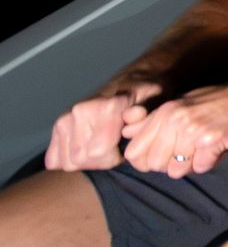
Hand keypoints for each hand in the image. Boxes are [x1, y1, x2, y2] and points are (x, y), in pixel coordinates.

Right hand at [44, 79, 163, 170]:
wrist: (130, 83)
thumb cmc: (145, 96)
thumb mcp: (155, 99)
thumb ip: (147, 109)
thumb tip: (134, 115)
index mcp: (104, 106)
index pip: (97, 151)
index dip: (114, 158)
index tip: (125, 149)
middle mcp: (79, 111)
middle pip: (81, 159)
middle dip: (102, 162)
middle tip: (115, 151)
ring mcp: (64, 119)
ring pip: (67, 162)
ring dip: (86, 163)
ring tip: (103, 149)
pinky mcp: (57, 128)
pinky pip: (54, 160)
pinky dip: (69, 161)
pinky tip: (87, 150)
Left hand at [118, 75, 227, 176]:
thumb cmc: (222, 100)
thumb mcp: (184, 103)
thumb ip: (154, 120)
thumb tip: (127, 132)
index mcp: (165, 111)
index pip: (134, 153)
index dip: (147, 162)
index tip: (164, 158)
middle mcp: (175, 119)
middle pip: (154, 165)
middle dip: (171, 165)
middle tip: (190, 153)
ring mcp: (194, 130)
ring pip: (176, 170)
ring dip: (192, 165)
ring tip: (206, 148)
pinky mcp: (214, 140)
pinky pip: (201, 167)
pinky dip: (212, 162)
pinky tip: (220, 147)